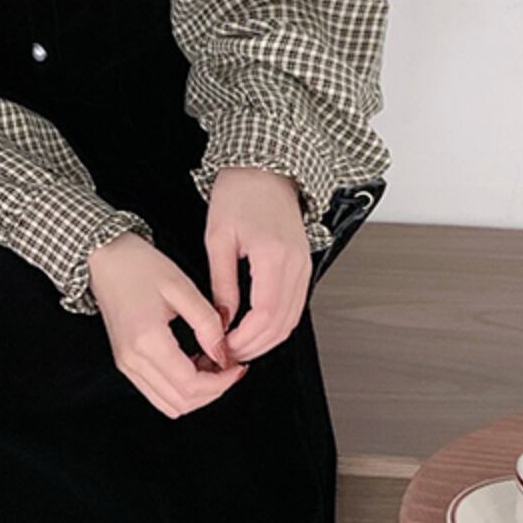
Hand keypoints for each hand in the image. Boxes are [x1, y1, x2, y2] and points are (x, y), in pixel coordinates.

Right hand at [87, 231, 247, 417]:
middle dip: (213, 391)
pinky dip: (180, 389)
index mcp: (147, 340)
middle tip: (230, 368)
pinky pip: (157, 393)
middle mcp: (133, 360)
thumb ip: (207, 323)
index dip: (221, 382)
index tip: (238, 366)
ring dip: (197, 393)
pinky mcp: (126, 363)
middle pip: (181, 402)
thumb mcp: (182, 287)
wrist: (105, 260)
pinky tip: (194, 364)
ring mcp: (126, 365)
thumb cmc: (140, 266)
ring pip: (169, 404)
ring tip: (213, 366)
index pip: (191, 384)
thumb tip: (223, 354)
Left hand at [203, 166, 312, 361]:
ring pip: (292, 319)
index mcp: (273, 255)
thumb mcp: (218, 238)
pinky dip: (277, 324)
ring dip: (267, 340)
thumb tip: (223, 318)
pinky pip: (296, 305)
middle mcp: (296, 263)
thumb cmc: (240, 192)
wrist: (265, 168)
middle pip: (283, 324)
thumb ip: (222, 283)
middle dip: (255, 346)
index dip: (245, 338)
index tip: (224, 346)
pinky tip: (256, 329)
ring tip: (240, 346)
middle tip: (228, 354)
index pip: (265, 314)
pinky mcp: (303, 265)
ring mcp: (304, 265)